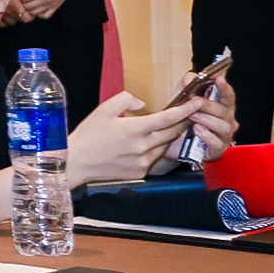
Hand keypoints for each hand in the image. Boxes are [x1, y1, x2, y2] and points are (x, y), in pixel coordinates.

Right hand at [0, 0, 28, 24]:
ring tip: (10, 10)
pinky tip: (3, 13)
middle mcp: (8, 15)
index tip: (28, 11)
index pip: (27, 18)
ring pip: (10, 22)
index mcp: (16, 8)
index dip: (30, 15)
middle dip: (20, 15)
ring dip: (11, 18)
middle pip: (19, 20)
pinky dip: (3, 20)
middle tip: (19, 8)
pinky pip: (1, 23)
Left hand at [17, 0, 84, 20]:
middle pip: (28, 7)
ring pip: (35, 13)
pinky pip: (45, 16)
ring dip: (29, 9)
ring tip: (28, 3)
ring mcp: (51, 5)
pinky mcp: (56, 7)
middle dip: (23, 4)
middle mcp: (46, 0)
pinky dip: (39, 14)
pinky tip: (37, 8)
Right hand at [66, 90, 220, 186]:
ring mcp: (143, 161)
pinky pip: (155, 158)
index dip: (185, 109)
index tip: (196, 102)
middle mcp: (142, 146)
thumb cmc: (88, 135)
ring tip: (160, 129)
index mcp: (134, 129)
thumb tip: (143, 104)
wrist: (76, 162)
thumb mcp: (103, 110)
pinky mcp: (141, 172)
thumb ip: (125, 100)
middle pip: (172, 132)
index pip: (168, 118)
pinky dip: (154, 149)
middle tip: (185, 113)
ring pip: (165, 146)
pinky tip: (143, 145)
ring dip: (167, 136)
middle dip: (182, 121)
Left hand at [182, 83, 237, 164]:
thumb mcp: (182, 99)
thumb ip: (187, 85)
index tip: (218, 78)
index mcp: (221, 108)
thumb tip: (191, 77)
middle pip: (224, 110)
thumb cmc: (182, 120)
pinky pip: (217, 143)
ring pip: (223, 126)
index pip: (228, 96)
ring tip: (192, 116)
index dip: (224, 87)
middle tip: (195, 101)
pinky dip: (207, 136)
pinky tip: (197, 130)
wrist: (172, 143)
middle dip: (209, 104)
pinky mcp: (217, 150)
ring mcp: (224, 137)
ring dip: (207, 119)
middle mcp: (226, 121)